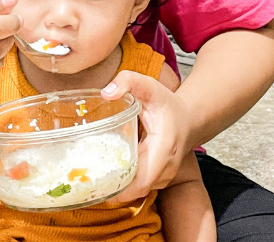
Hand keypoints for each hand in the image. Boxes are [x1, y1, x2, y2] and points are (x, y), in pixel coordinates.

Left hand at [101, 70, 191, 202]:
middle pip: (134, 191)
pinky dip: (123, 185)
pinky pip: (138, 188)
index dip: (119, 188)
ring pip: (135, 192)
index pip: (141, 182)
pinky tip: (106, 176)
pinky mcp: (159, 180)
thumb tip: (106, 92)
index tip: (95, 183)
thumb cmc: (168, 105)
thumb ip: (129, 81)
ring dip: (116, 188)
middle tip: (84, 182)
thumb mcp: (149, 86)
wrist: (189, 120)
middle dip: (110, 189)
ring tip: (91, 179)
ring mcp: (163, 178)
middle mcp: (165, 169)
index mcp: (163, 150)